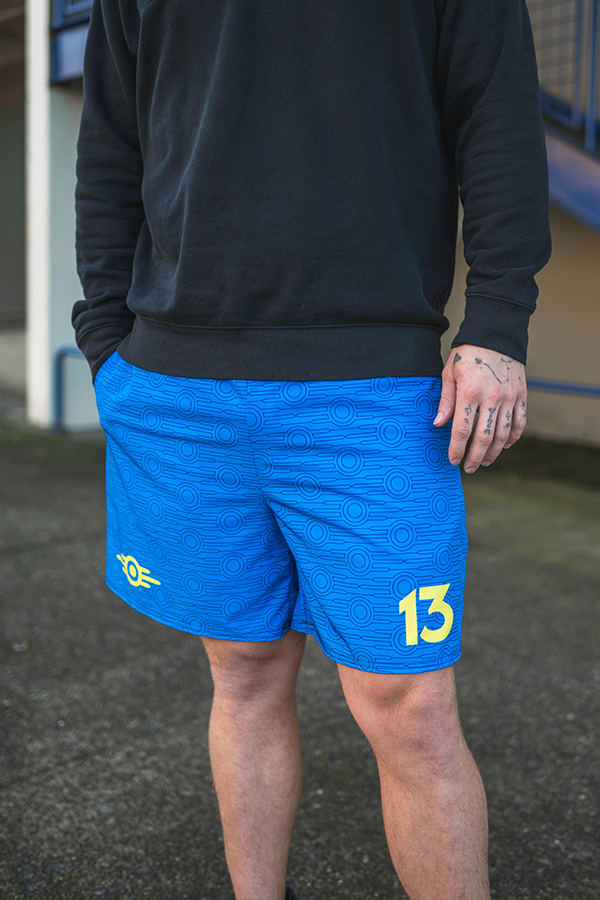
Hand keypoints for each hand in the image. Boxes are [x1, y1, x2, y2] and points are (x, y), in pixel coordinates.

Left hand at [433, 344, 526, 472]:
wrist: (496, 334)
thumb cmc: (468, 354)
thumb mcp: (449, 373)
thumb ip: (446, 400)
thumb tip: (438, 424)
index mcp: (470, 392)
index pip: (462, 430)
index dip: (457, 449)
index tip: (453, 460)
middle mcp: (492, 397)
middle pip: (485, 437)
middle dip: (475, 457)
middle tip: (469, 468)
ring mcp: (510, 397)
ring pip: (503, 434)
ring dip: (494, 452)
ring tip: (484, 461)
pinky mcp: (522, 395)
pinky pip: (519, 422)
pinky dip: (513, 437)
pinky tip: (505, 446)